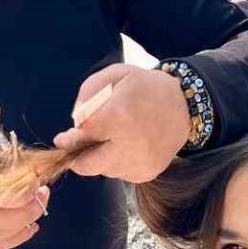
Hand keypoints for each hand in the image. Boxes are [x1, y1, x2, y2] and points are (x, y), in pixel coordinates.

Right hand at [0, 107, 47, 248]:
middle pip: (24, 210)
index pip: (19, 187)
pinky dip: (20, 235)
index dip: (32, 180)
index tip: (34, 171)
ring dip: (32, 214)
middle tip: (41, 187)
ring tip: (35, 201)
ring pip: (18, 229)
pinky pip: (5, 244)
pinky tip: (28, 225)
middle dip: (37, 197)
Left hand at [52, 63, 188, 182]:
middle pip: (87, 165)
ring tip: (115, 137)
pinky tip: (129, 145)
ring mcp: (140, 163)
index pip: (82, 136)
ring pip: (103, 169)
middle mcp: (131, 145)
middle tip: (77, 146)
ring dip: (100, 157)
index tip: (63, 138)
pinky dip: (117, 162)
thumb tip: (75, 122)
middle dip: (78, 157)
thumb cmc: (145, 88)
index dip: (70, 138)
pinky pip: (119, 173)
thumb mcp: (115, 75)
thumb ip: (88, 93)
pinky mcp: (147, 173)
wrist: (184, 106)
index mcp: (120, 116)